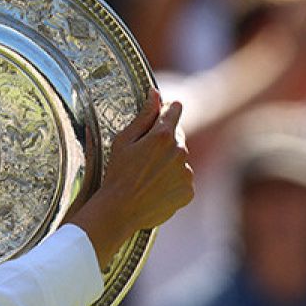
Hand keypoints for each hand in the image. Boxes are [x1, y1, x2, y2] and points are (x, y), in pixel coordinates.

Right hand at [67, 90, 193, 266]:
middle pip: (178, 137)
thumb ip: (144, 116)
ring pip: (180, 160)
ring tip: (147, 176)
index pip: (175, 110)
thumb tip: (156, 94)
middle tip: (143, 157)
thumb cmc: (117, 174)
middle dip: (164, 142)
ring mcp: (186, 173)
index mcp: (163, 136)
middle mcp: (180, 152)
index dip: (166, 111)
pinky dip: (173, 182)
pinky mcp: (188, 191)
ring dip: (169, 163)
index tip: (159, 117)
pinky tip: (154, 188)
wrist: (120, 210)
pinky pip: (183, 180)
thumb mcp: (123, 141)